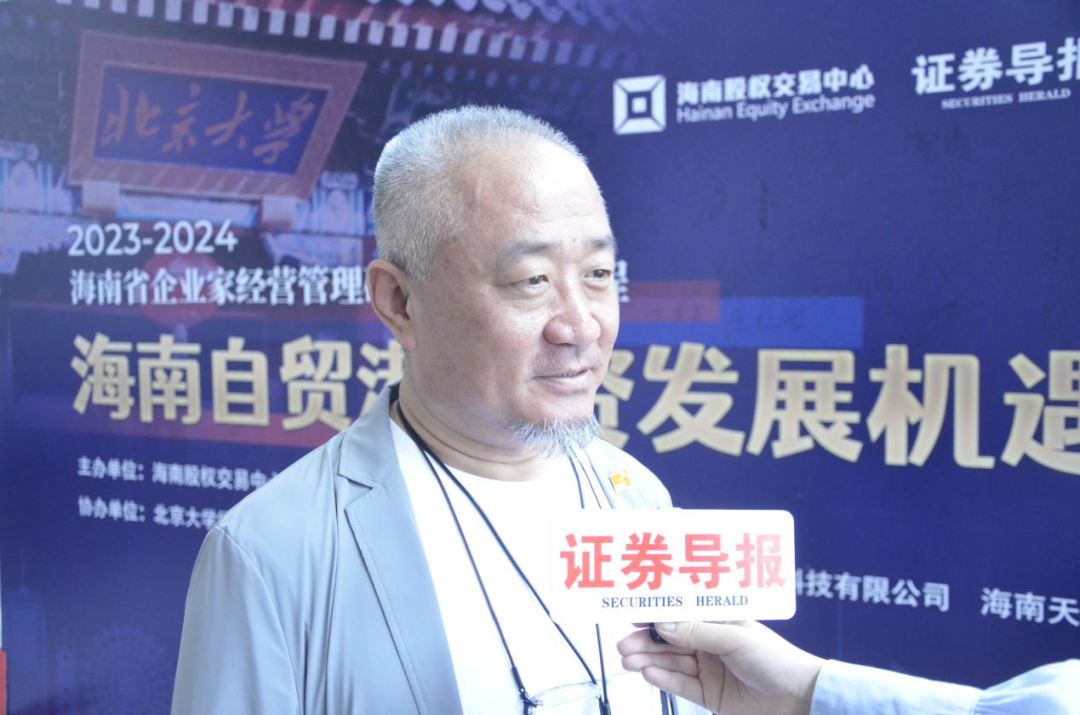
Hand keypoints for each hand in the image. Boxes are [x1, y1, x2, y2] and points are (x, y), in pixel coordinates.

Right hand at [617, 621, 822, 714]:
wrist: (801, 700)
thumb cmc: (778, 660)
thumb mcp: (736, 638)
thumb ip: (698, 632)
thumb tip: (664, 624)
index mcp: (720, 621)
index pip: (682, 613)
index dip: (658, 613)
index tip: (633, 613)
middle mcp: (712, 644)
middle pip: (671, 640)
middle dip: (646, 640)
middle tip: (624, 642)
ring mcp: (710, 670)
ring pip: (672, 662)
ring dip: (649, 659)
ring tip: (628, 658)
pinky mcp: (710, 695)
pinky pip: (681, 685)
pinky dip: (664, 679)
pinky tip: (648, 673)